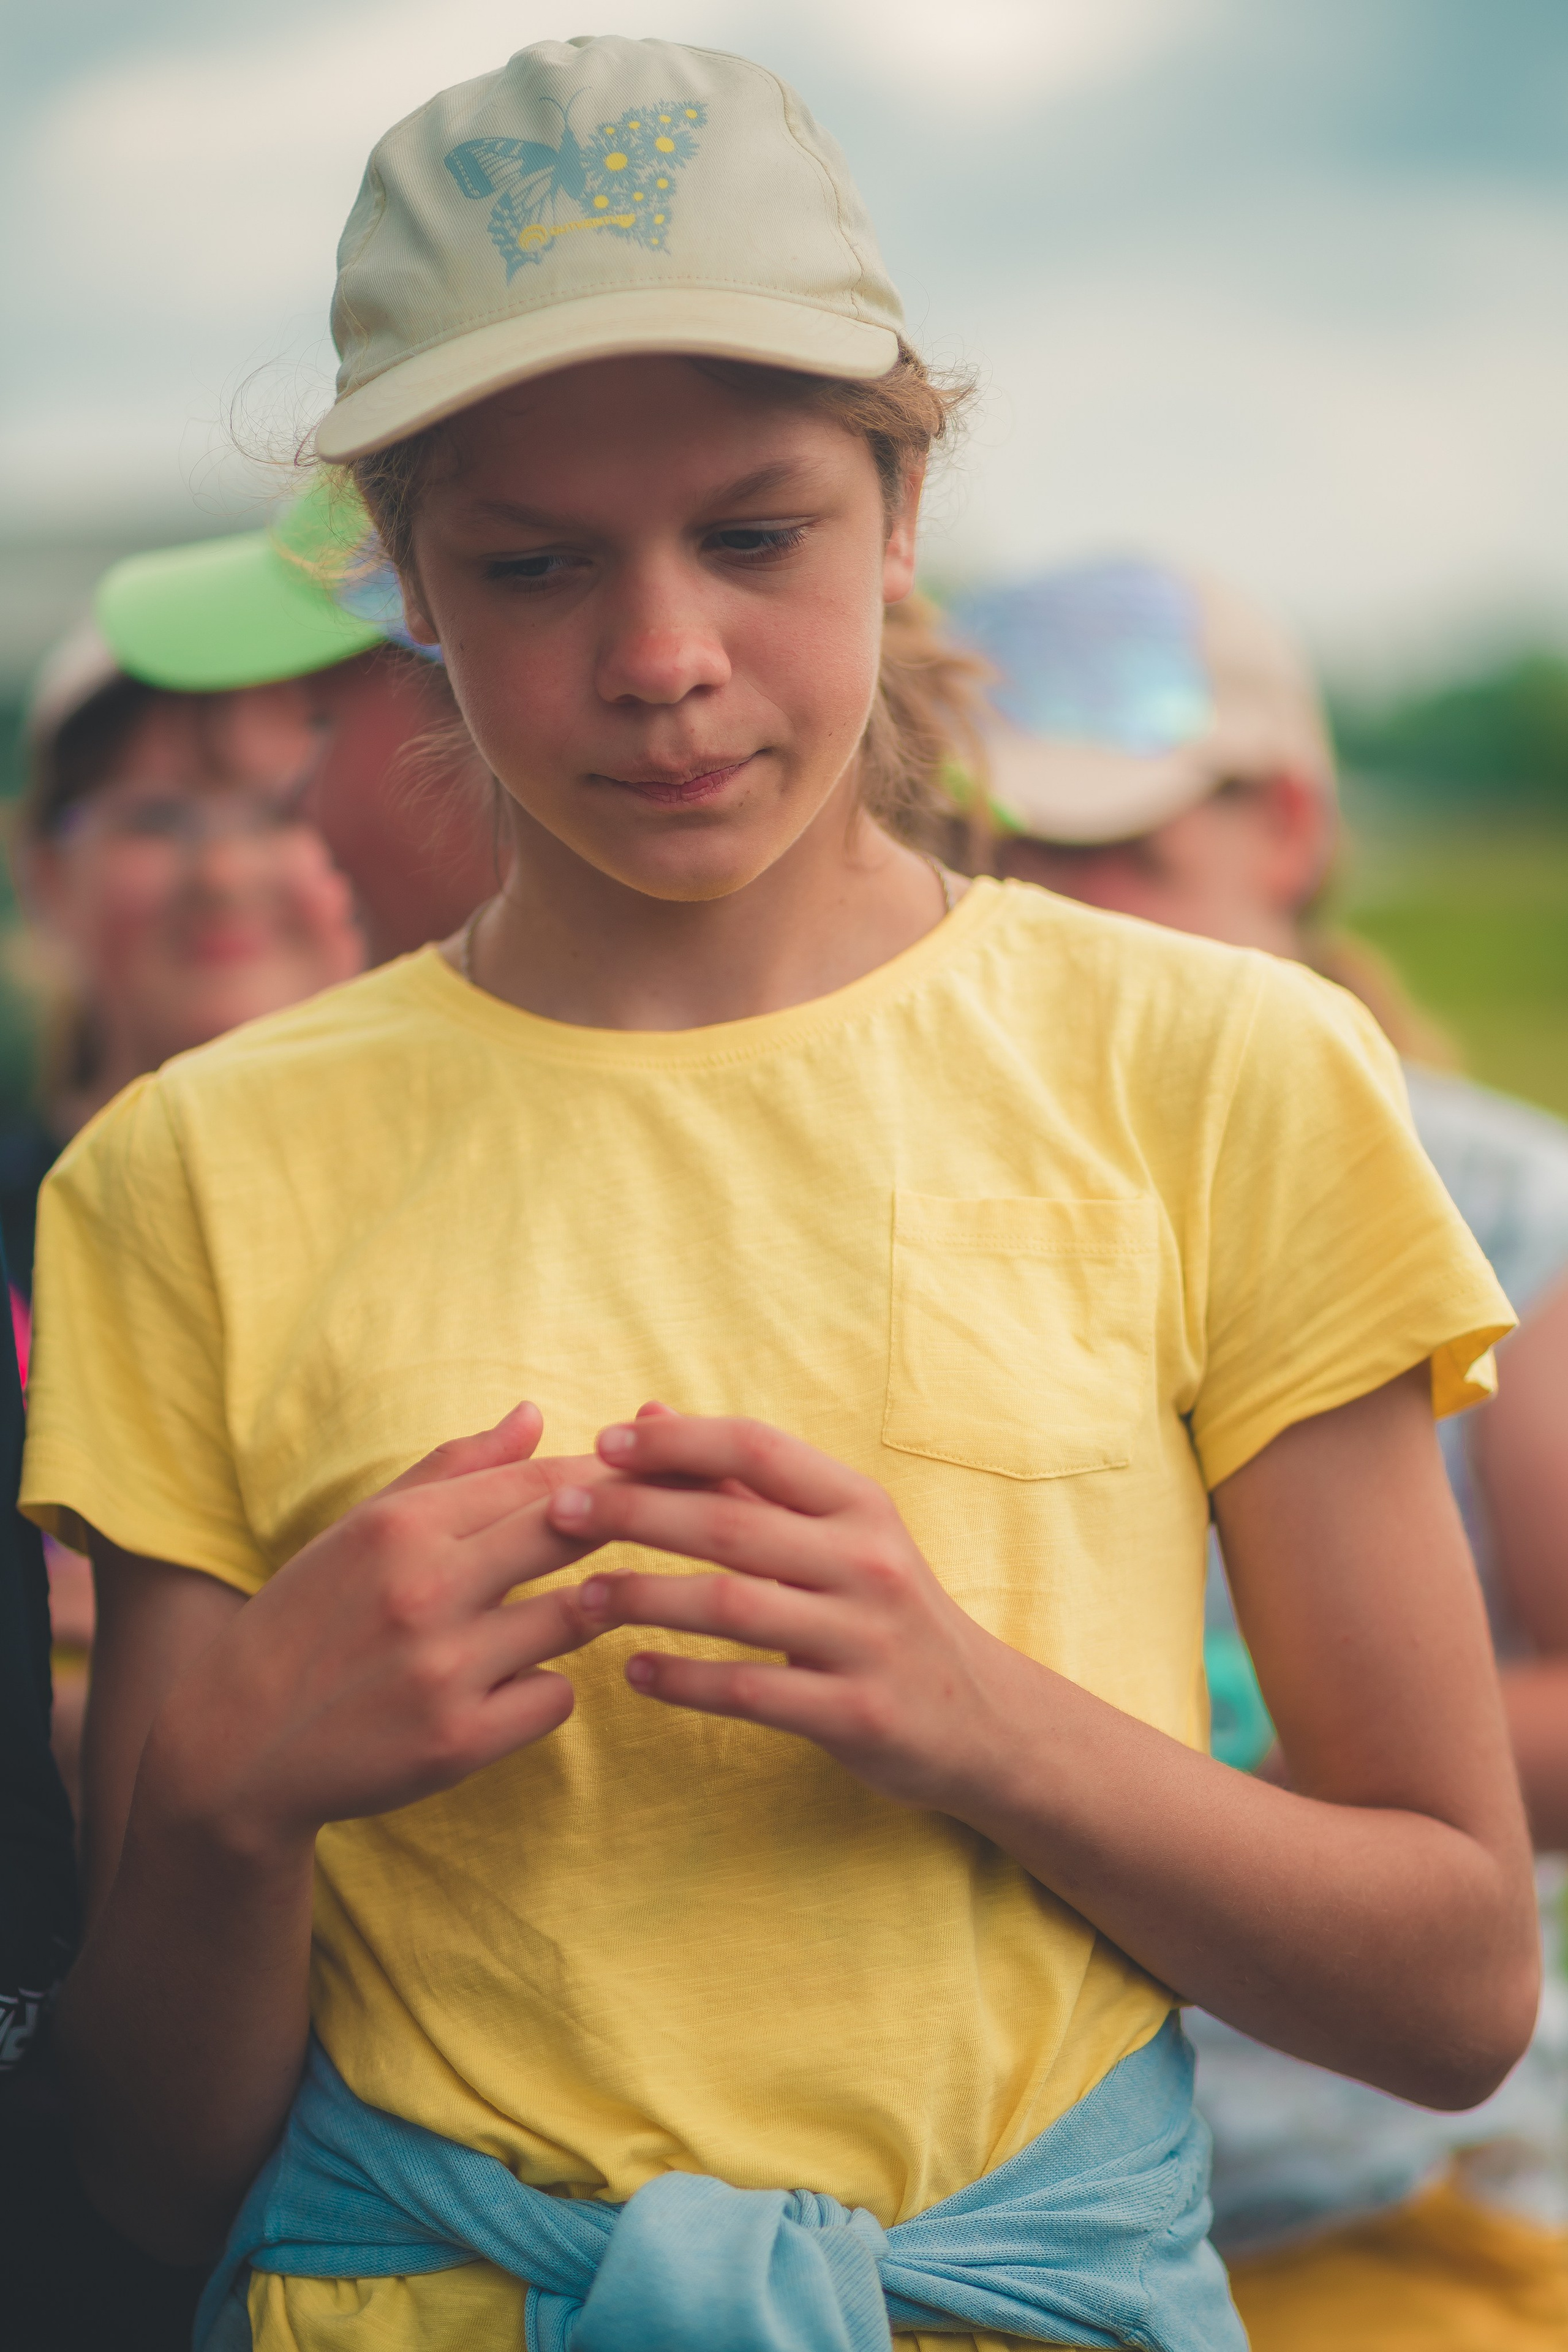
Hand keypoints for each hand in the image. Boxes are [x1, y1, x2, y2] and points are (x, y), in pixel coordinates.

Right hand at [140, 1402, 612, 1854]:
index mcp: (400, 1527)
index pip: (539, 1481)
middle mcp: (423, 1590)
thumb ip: (454, 1469)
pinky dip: (545, 1688)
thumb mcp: (363, 1528)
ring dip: (585, 1609)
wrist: (234, 1746)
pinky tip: (510, 1686)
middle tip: (643, 1531)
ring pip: (579, 1615)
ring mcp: (443, 1670)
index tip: (636, 1481)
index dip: (604, 1476)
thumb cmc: (308, 1620)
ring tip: (566, 1607)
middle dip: (621, 1526)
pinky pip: (555, 1697)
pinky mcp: (458, 1743)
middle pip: (571, 1534)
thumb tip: (534, 1415)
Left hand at [549, 1410, 1027, 1814]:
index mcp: (860, 1504)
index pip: (759, 1447)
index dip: (677, 1440)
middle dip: (636, 1512)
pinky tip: (632, 1673)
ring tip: (580, 1598)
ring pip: (733, 1606)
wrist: (982, 1720)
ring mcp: (865, 1638)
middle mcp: (868, 1561)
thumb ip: (741, 1479)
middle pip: (731, 1524)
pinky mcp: (856, 1713)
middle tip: (559, 1513)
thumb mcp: (835, 1534)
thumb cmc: (884, 1612)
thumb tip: (647, 1413)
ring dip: (645, 1598)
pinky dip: (684, 1681)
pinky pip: (751, 1692)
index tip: (603, 1443)